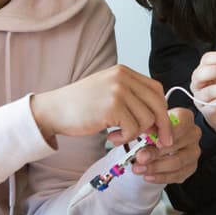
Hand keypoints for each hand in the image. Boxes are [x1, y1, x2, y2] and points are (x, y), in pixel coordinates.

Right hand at [30, 65, 173, 148]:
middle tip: (160, 142)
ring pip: (147, 119)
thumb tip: (157, 120)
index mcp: (124, 72)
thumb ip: (131, 99)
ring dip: (136, 133)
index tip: (162, 128)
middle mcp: (123, 77)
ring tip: (118, 135)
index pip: (156, 90)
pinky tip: (110, 136)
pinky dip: (125, 138)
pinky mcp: (112, 106)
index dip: (162, 110)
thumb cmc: (79, 106)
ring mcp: (118, 90)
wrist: (53, 110)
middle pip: (157, 104)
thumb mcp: (108, 92)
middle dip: (162, 126)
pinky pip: (133, 129)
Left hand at [129, 108, 201, 184]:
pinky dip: (161, 177)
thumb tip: (142, 133)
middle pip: (178, 146)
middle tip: (141, 158)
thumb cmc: (157, 128)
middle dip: (156, 153)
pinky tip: (149, 176)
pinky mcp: (190, 167)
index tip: (156, 142)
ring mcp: (193, 152)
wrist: (160, 138)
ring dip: (156, 167)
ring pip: (178, 163)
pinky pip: (177, 175)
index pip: (181, 126)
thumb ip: (149, 128)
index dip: (169, 134)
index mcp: (186, 118)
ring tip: (140, 169)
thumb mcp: (152, 122)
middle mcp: (193, 134)